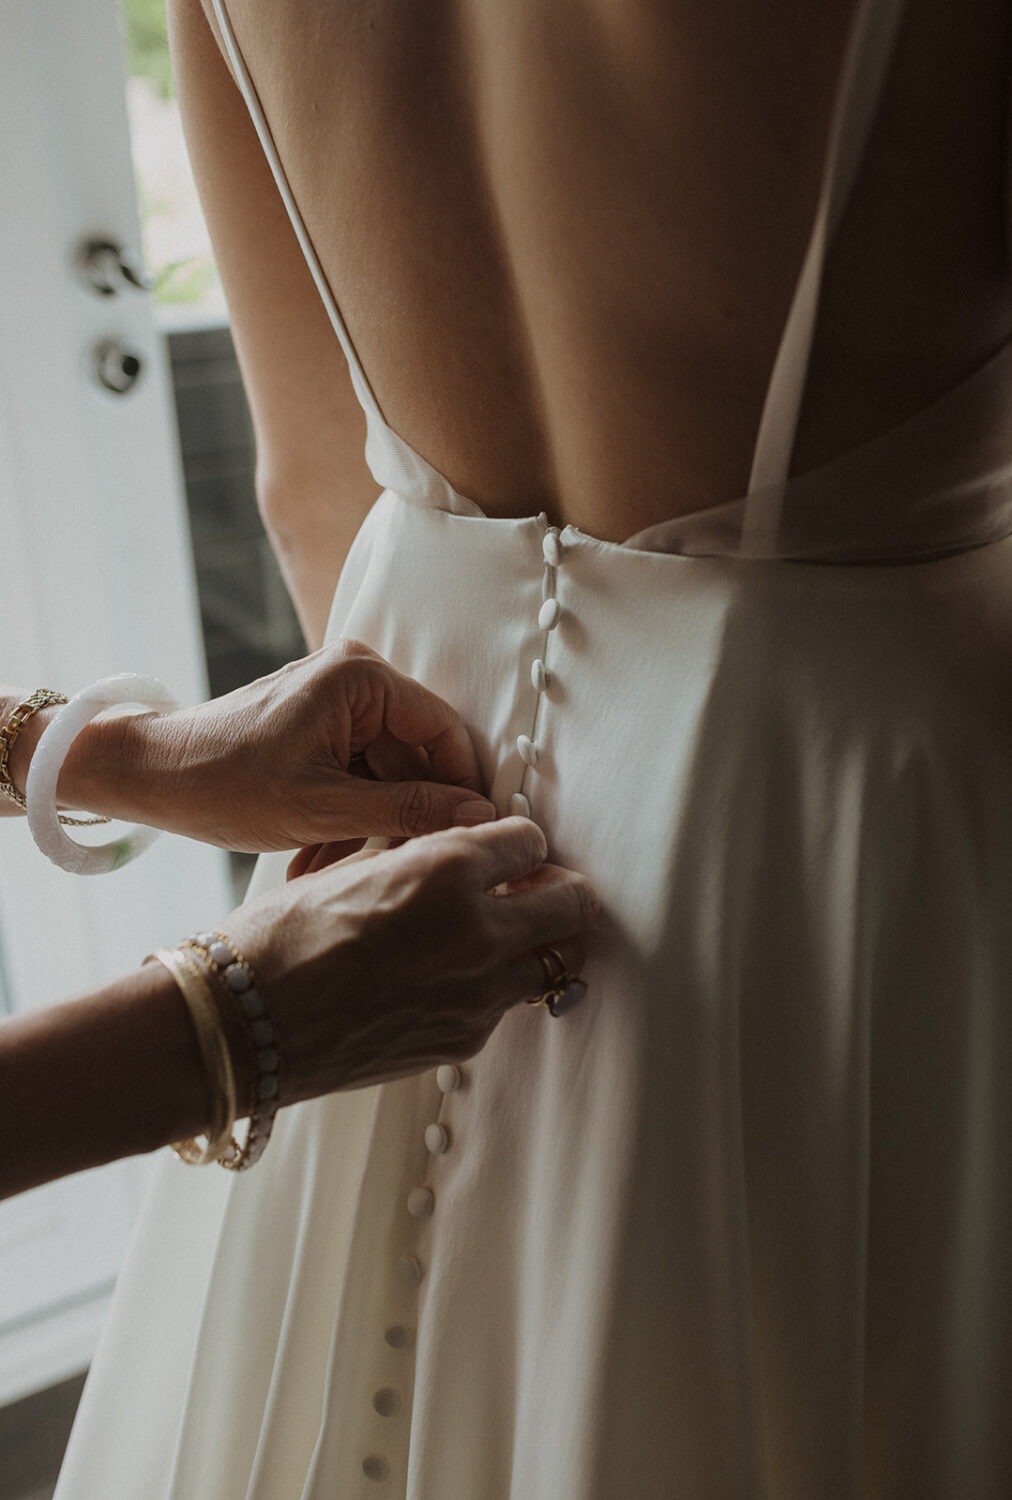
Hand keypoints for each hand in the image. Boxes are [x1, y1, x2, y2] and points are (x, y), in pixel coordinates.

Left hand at [60, 642, 494, 851]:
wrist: (150, 777)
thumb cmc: (223, 784)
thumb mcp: (322, 808)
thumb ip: (407, 811)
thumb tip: (481, 817)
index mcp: (361, 678)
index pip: (444, 732)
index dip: (462, 789)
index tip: (470, 840)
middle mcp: (356, 678)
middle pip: (417, 757)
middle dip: (402, 818)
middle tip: (392, 869)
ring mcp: (338, 703)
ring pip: (388, 776)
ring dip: (368, 829)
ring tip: (332, 870)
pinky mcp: (322, 729)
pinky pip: (359, 777)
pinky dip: (345, 819)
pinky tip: (315, 860)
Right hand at [225, 817, 597, 1103]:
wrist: (241, 1025)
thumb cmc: (280, 935)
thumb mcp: (352, 863)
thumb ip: (421, 850)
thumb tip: (462, 840)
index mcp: (447, 870)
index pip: (531, 842)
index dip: (517, 842)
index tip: (505, 850)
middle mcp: (477, 933)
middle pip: (573, 904)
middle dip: (556, 890)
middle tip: (531, 889)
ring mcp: (477, 995)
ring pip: (555, 961)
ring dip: (538, 941)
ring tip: (499, 935)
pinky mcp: (464, 1040)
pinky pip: (507, 1003)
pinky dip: (495, 984)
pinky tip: (450, 977)